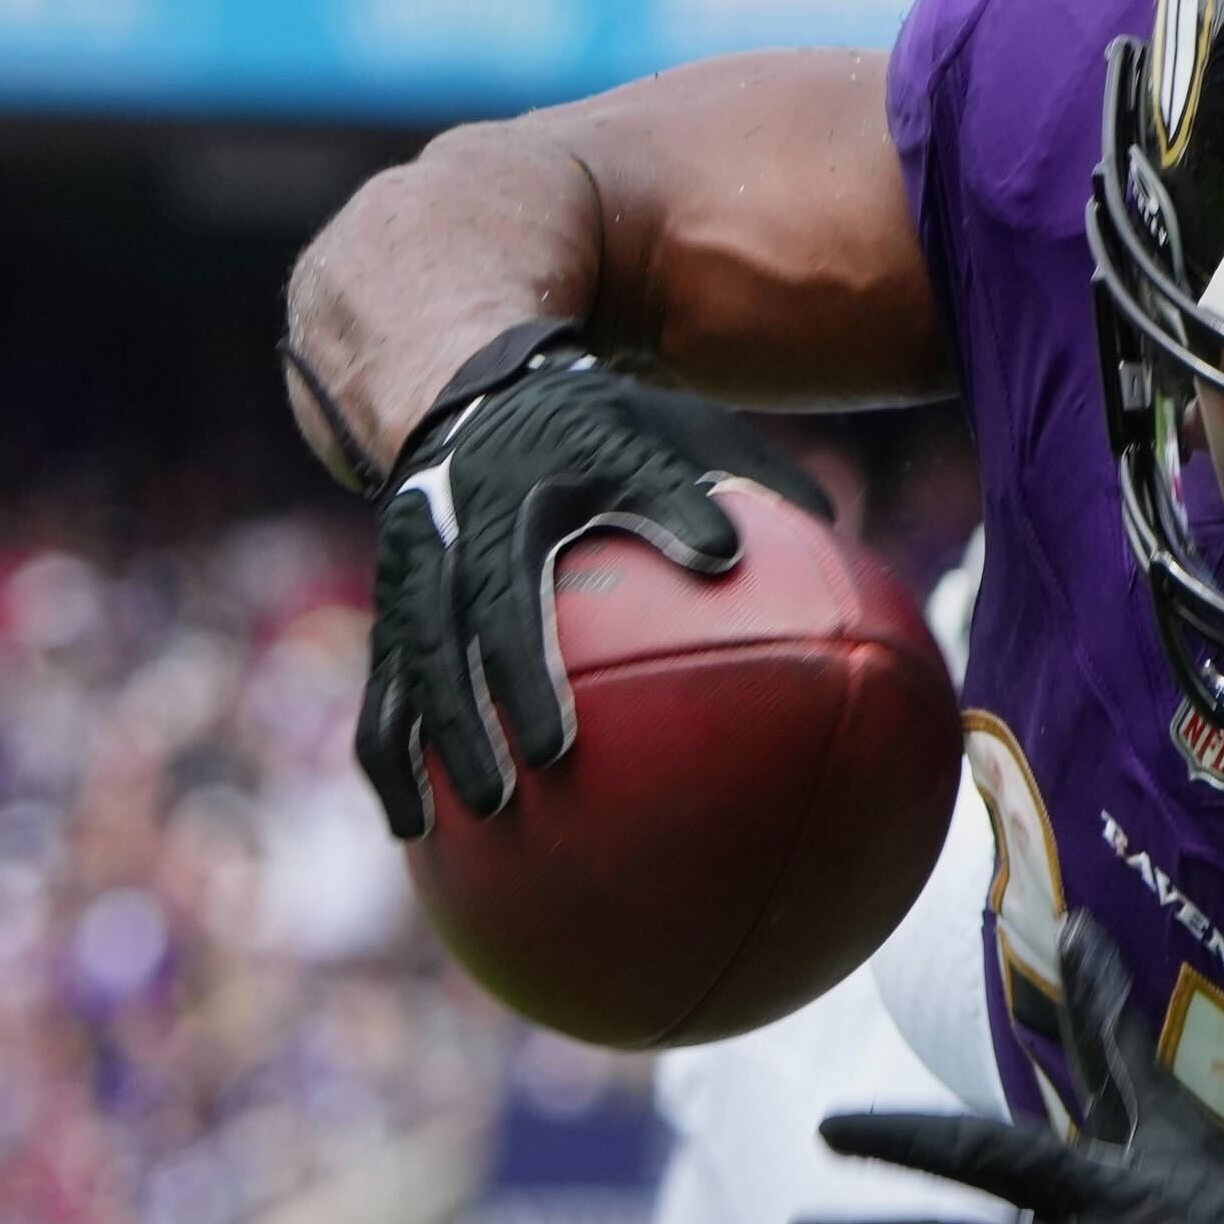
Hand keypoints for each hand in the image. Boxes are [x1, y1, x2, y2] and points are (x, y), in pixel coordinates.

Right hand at [352, 339, 832, 837]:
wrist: (462, 391)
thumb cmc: (596, 432)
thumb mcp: (673, 432)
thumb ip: (744, 486)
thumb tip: (841, 546)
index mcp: (553, 465)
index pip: (614, 490)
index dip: (660, 519)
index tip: (710, 564)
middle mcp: (472, 511)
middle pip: (480, 599)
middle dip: (505, 681)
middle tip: (546, 762)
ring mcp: (418, 562)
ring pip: (417, 652)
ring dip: (441, 733)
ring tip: (480, 811)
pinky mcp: (391, 605)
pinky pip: (383, 687)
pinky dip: (389, 756)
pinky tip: (415, 832)